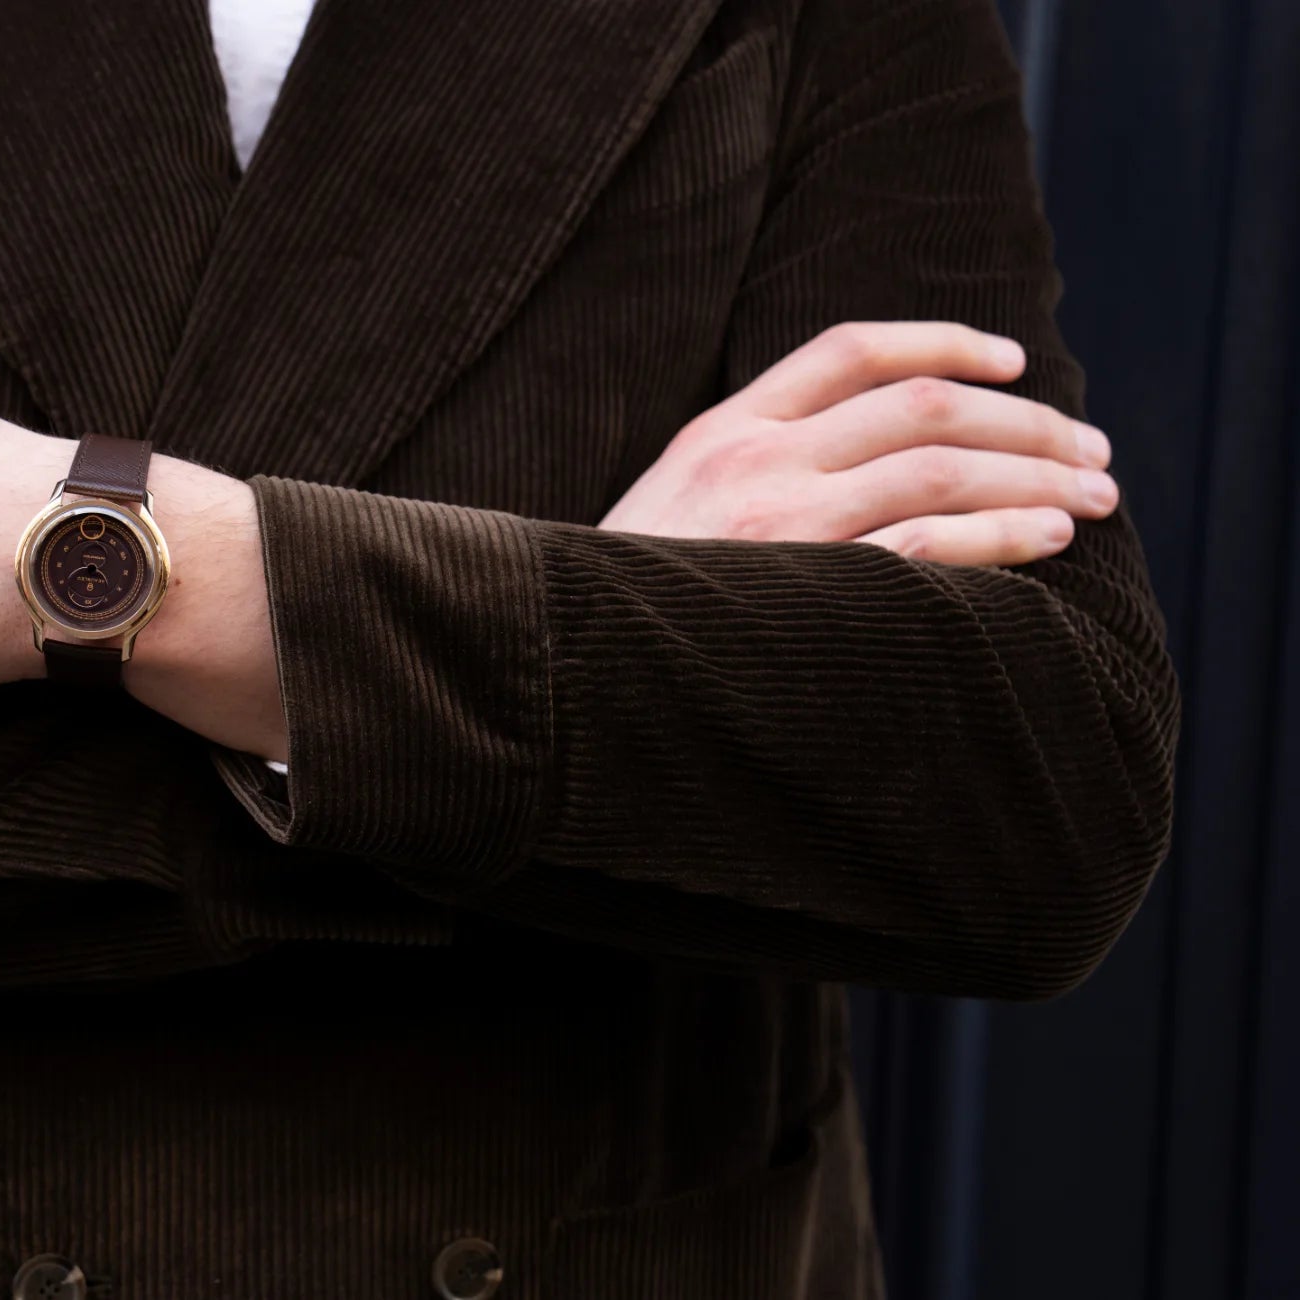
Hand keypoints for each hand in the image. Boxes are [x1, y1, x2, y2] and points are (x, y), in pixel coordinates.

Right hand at [599, 322, 1117, 563]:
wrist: (567, 671)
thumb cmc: (628, 605)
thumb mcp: (669, 509)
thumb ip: (745, 471)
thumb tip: (864, 459)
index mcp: (719, 432)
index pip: (848, 349)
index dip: (944, 342)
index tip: (1013, 362)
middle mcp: (752, 462)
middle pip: (922, 406)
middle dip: (1028, 422)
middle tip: (1092, 451)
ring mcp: (778, 526)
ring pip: (942, 468)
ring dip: (1038, 478)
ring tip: (1095, 499)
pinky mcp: (804, 592)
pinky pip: (928, 547)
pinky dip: (1003, 536)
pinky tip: (1048, 542)